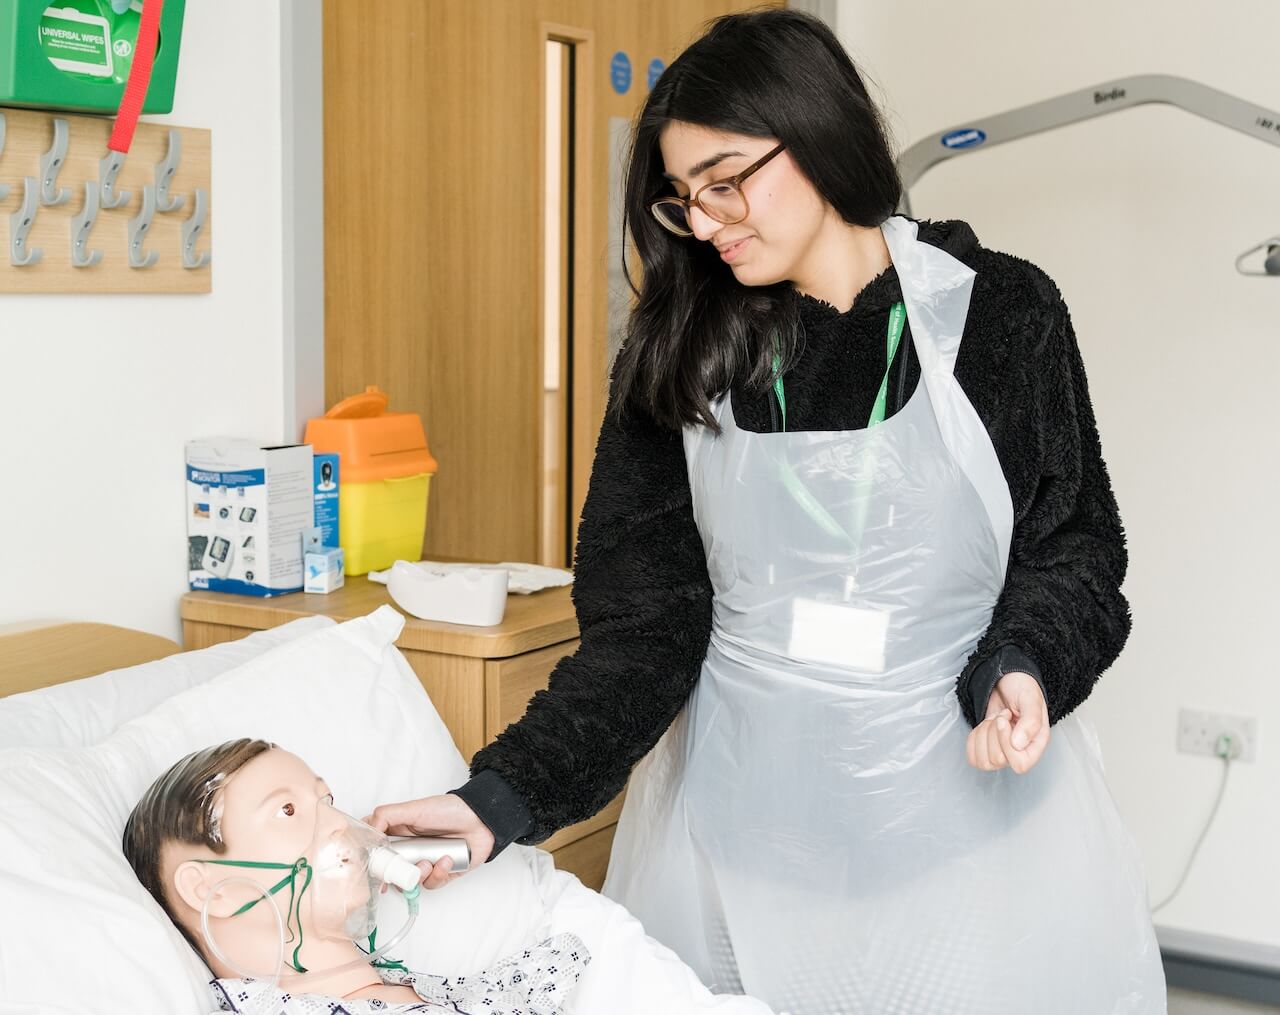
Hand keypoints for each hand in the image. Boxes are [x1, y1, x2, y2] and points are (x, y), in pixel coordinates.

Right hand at [364, 793, 494, 889]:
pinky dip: (438, 874)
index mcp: (397, 835)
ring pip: (409, 883)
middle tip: (404, 866)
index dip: (371, 861)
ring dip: (418, 875)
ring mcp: (423, 864)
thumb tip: (367, 831)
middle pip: (389, 873)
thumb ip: (386, 816)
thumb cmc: (449, 810)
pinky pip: (431, 885)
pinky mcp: (440, 874)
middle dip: (396, 874)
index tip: (372, 864)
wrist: (482, 819)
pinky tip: (447, 860)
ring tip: (429, 862)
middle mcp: (408, 852)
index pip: (375, 852)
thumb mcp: (414, 809)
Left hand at [965, 671, 1049, 774]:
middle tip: (1001, 716)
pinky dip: (973, 739)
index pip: (1020, 764)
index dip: (1006, 744)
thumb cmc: (1022, 687)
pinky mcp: (987, 748)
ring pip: (983, 761)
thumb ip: (1030, 721)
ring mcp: (1003, 751)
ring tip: (994, 720)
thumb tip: (1018, 745)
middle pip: (997, 760)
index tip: (1004, 720)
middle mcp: (1020, 751)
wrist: (1006, 679)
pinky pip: (973, 757)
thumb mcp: (1030, 698)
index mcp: (1036, 744)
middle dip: (993, 732)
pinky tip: (984, 726)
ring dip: (983, 735)